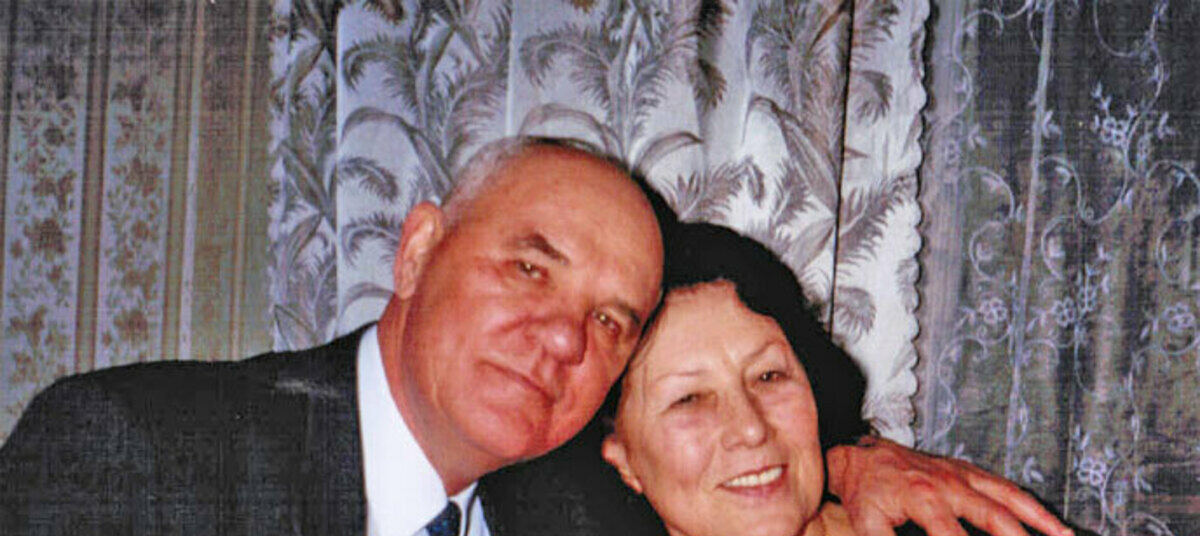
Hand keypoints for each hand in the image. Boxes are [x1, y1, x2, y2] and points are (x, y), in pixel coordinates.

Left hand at [824, 436, 1072, 535]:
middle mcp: (950, 484)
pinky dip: (1032, 506)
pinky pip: (1007, 487)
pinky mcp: (968, 470)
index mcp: (924, 499)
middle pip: (996, 521)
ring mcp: (963, 475)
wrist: (860, 453)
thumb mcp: (867, 523)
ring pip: (1010, 500)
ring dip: (1040, 523)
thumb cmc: (865, 489)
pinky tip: (1053, 524)